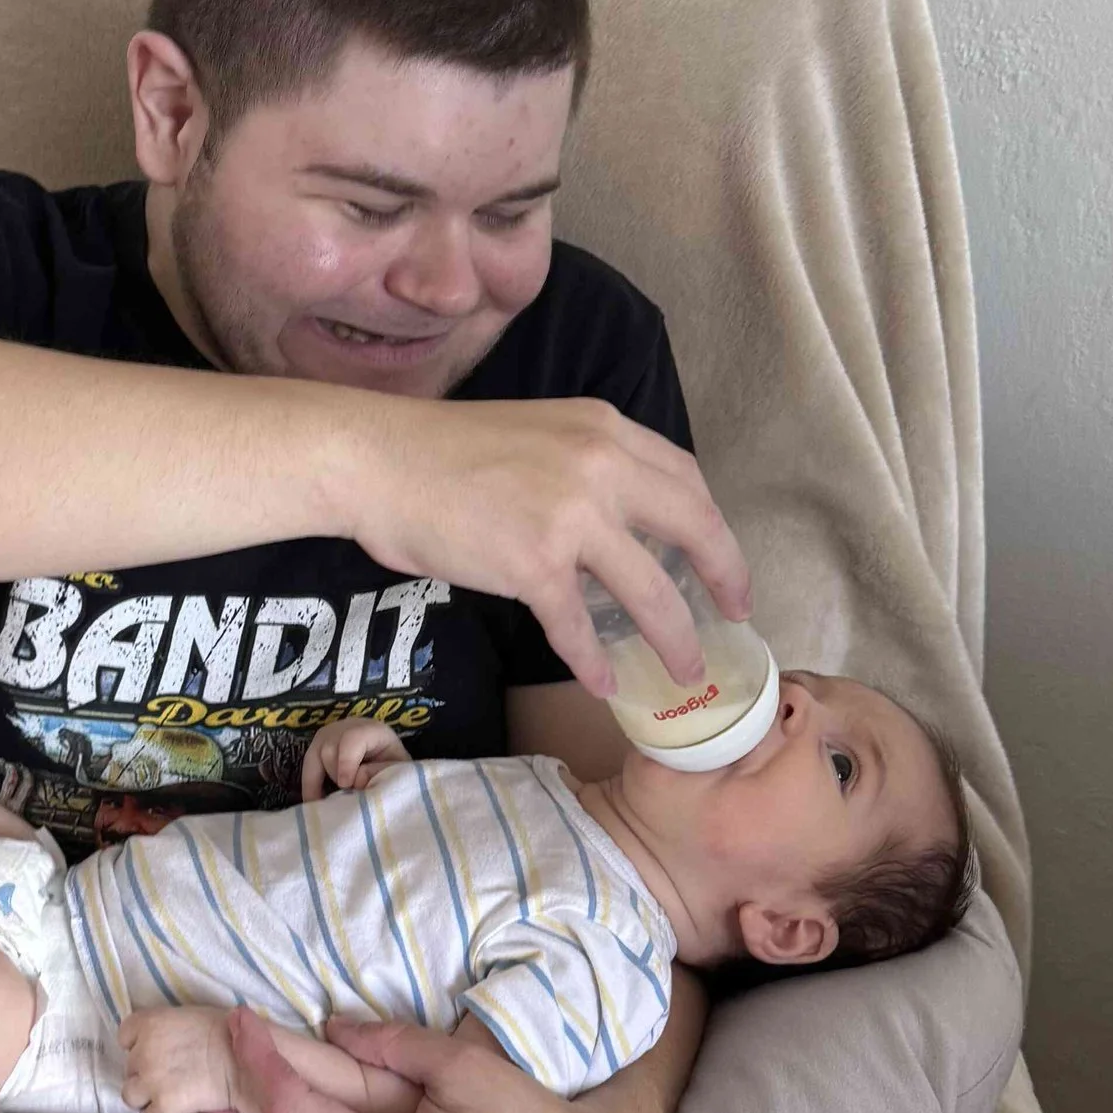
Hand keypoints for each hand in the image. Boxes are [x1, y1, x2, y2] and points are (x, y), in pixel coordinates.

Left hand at [118, 1005, 241, 1112]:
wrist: (245, 1059)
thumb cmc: (228, 1032)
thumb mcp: (190, 1017)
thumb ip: (168, 1029)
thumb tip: (165, 1043)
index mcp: (149, 1023)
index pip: (125, 1037)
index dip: (139, 1046)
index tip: (157, 1051)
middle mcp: (143, 1051)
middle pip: (130, 1068)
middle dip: (146, 1072)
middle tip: (171, 1075)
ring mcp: (151, 1080)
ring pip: (130, 1096)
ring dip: (147, 1097)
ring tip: (170, 1095)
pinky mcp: (164, 1105)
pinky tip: (181, 1109)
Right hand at [301, 717, 411, 800]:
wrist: (389, 767)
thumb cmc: (395, 771)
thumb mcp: (399, 773)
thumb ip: (381, 774)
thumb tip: (356, 780)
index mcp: (373, 730)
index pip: (352, 739)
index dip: (346, 763)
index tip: (346, 785)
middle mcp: (347, 727)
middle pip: (329, 748)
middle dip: (335, 775)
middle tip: (347, 795)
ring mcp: (329, 735)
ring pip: (313, 756)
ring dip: (320, 781)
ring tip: (331, 801)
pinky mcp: (318, 747)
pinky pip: (307, 765)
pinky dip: (309, 785)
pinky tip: (315, 802)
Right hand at [323, 394, 749, 696]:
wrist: (376, 460)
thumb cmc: (439, 453)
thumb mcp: (536, 436)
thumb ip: (583, 469)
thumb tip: (614, 530)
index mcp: (603, 429)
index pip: (685, 478)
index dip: (712, 525)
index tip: (721, 560)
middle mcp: (600, 465)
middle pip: (693, 527)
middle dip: (725, 577)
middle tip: (735, 615)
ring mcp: (570, 514)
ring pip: (649, 590)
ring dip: (674, 637)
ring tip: (684, 671)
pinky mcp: (534, 563)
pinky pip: (579, 626)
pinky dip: (593, 660)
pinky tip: (602, 683)